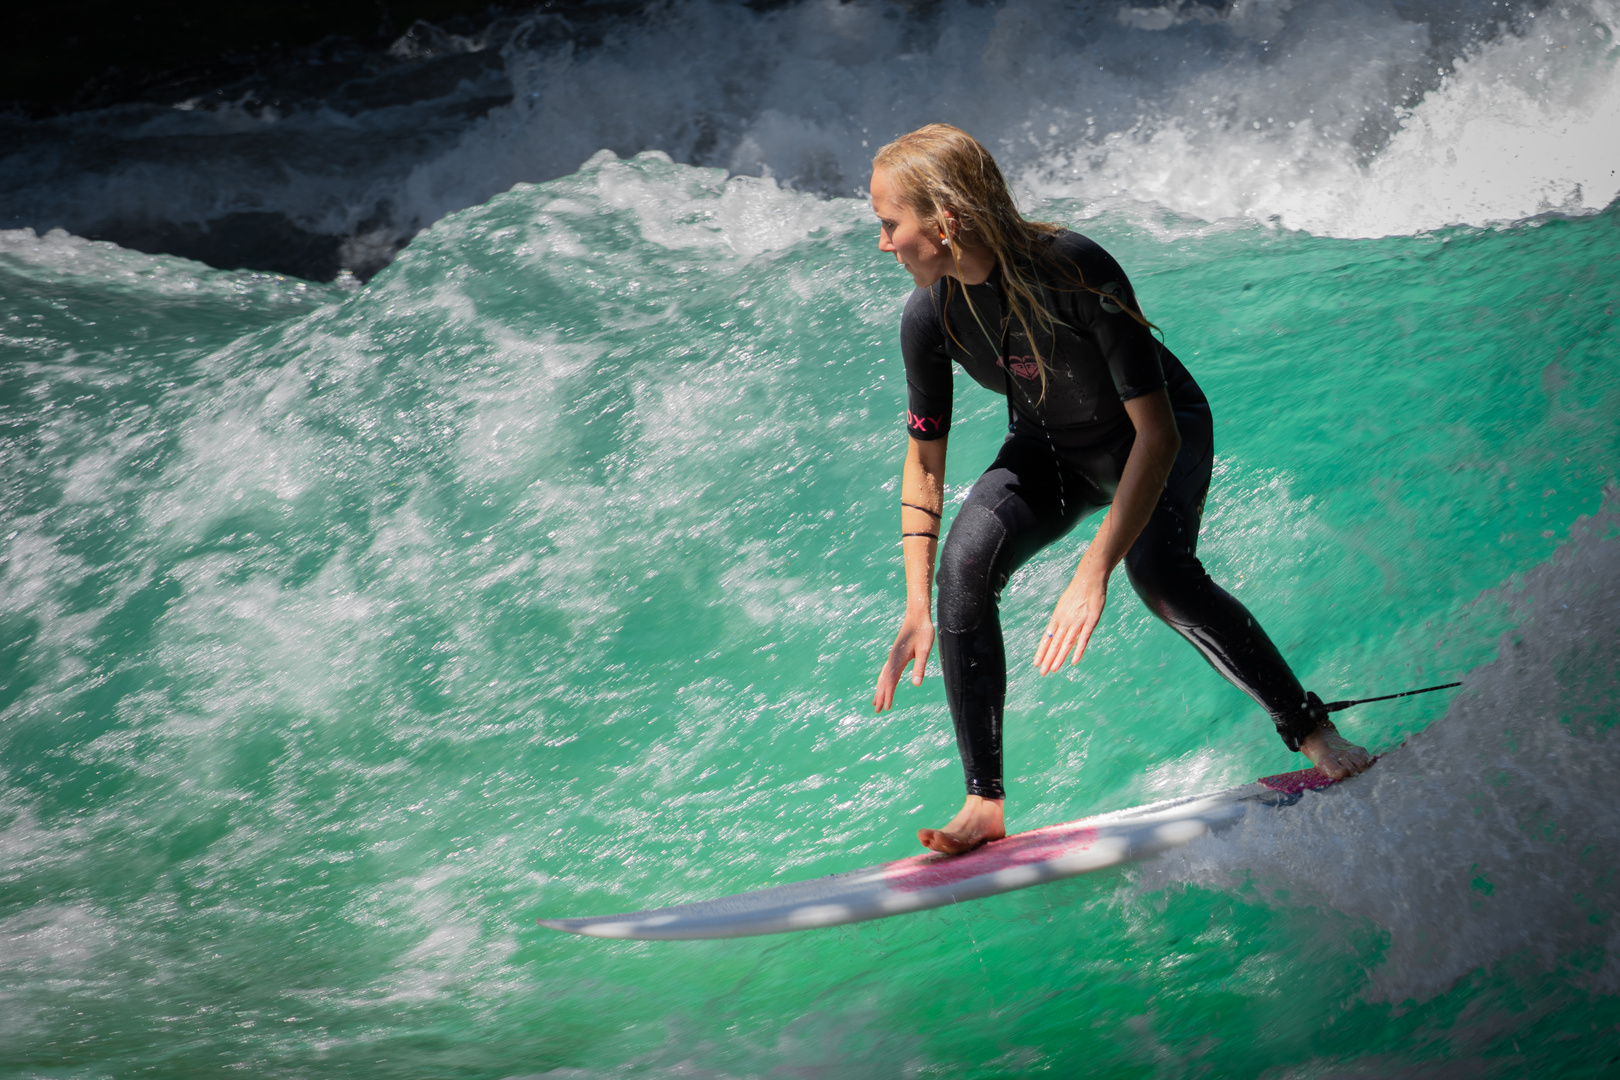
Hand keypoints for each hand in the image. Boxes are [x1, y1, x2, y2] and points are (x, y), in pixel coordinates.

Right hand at [873, 610, 935, 711]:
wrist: (917, 616)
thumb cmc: (923, 632)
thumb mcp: (925, 650)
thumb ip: (920, 667)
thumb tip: (916, 684)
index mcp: (898, 659)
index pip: (891, 681)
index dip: (888, 695)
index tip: (887, 708)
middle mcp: (892, 659)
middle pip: (884, 681)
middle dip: (880, 696)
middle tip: (877, 711)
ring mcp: (892, 656)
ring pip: (883, 677)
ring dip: (879, 690)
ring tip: (876, 702)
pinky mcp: (895, 655)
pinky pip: (886, 671)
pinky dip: (882, 681)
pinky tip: (882, 684)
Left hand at [1034, 559, 1108, 673]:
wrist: (1089, 578)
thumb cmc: (1078, 591)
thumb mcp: (1064, 605)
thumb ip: (1061, 619)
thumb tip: (1055, 630)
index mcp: (1057, 617)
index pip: (1047, 638)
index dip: (1041, 651)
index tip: (1036, 663)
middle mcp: (1064, 621)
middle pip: (1055, 643)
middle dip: (1048, 659)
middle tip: (1042, 672)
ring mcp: (1077, 622)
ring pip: (1066, 643)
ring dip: (1059, 658)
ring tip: (1053, 669)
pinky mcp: (1090, 622)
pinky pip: (1083, 639)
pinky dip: (1078, 651)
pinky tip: (1074, 661)